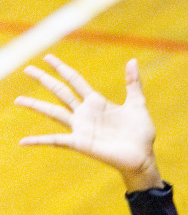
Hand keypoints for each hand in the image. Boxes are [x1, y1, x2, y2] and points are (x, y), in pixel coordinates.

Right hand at [17, 55, 161, 190]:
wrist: (143, 157)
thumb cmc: (140, 133)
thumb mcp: (137, 104)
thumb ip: (133, 83)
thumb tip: (132, 60)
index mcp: (96, 102)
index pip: (74, 81)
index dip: (61, 69)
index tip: (47, 57)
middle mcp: (84, 113)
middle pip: (60, 92)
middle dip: (44, 80)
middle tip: (27, 69)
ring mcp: (80, 128)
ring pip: (53, 113)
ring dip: (35, 105)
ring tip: (17, 100)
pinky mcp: (80, 143)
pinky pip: (55, 140)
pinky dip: (38, 141)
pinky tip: (23, 142)